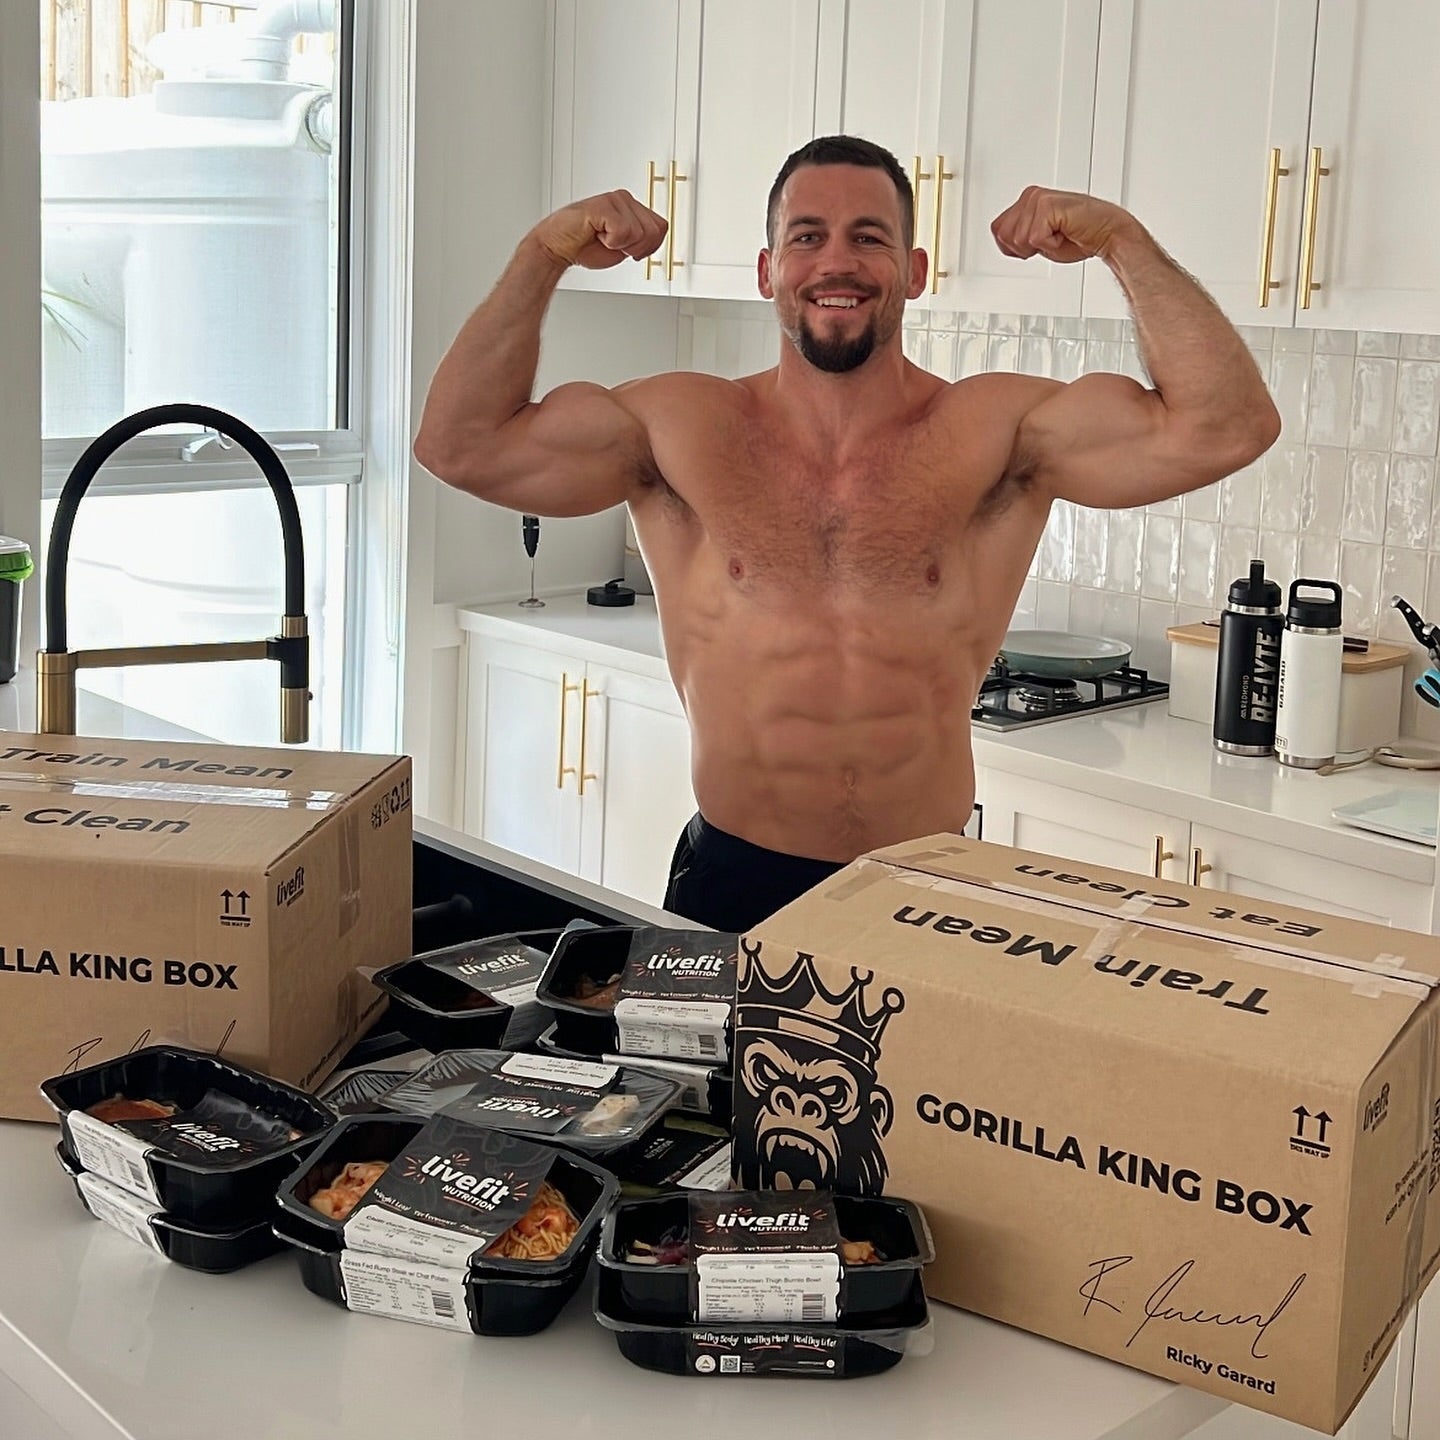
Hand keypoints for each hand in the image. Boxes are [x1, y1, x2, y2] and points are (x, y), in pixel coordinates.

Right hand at [533, 190, 668, 270]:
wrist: (559, 247)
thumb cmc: (587, 246)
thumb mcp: (625, 247)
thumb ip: (643, 240)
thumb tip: (659, 235)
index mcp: (632, 207)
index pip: (661, 227)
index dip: (648, 247)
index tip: (628, 250)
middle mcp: (625, 199)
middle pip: (653, 232)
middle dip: (635, 248)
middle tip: (613, 245)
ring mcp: (614, 200)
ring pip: (639, 233)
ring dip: (620, 245)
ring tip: (603, 238)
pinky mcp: (603, 205)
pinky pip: (623, 232)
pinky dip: (611, 242)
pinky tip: (597, 234)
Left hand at [991, 187, 1140, 263]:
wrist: (1108, 233)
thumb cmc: (1079, 236)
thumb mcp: (1038, 240)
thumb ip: (1017, 235)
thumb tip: (1000, 237)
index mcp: (1027, 200)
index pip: (998, 231)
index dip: (1015, 247)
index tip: (1039, 243)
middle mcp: (1030, 196)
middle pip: (1004, 237)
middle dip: (1025, 249)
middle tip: (1050, 239)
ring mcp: (1038, 199)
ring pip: (1018, 240)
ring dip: (1041, 247)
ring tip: (1059, 234)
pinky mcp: (1047, 206)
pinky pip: (1035, 239)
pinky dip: (1051, 246)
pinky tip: (1065, 233)